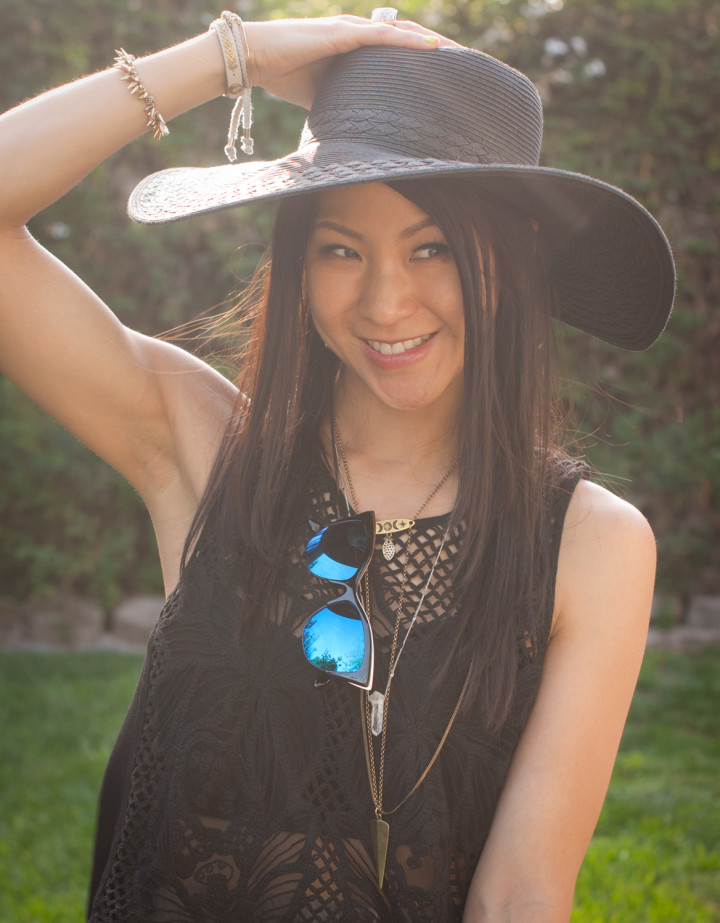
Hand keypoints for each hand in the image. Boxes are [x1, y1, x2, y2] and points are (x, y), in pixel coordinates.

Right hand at [243, 15, 460, 108]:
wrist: (253, 58)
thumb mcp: (321, 95)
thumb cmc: (282, 74)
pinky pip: (384, 36)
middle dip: (435, 49)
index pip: (395, 48)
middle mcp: (357, 33)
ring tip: (459, 55)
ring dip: (431, 43)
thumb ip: (341, 103)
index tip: (445, 72)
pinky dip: (409, 42)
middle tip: (464, 64)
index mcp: (354, 47)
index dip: (420, 57)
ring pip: (402, 33)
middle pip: (406, 37)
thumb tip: (356, 131)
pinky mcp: (343, 34)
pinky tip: (434, 48)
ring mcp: (351, 30)